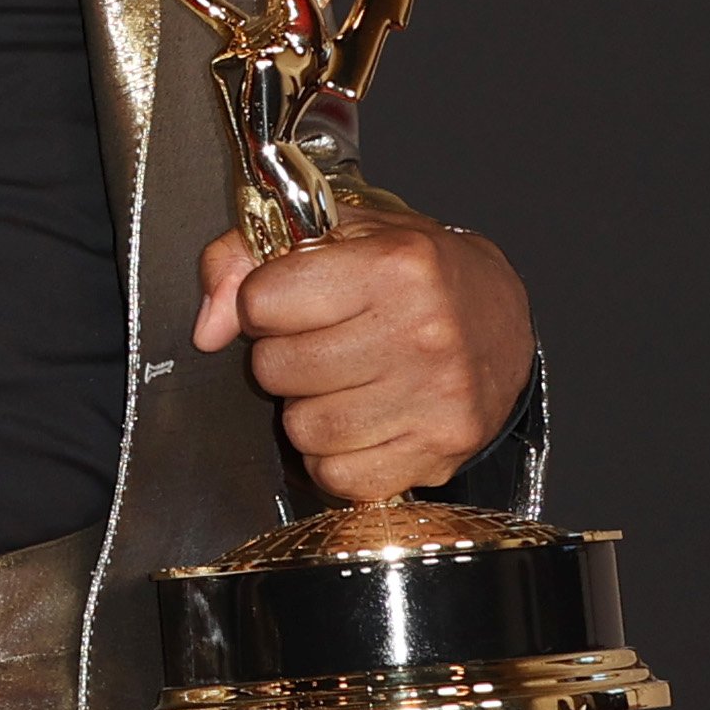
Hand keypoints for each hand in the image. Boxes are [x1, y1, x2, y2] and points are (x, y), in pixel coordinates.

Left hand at [189, 208, 533, 504]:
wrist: (501, 314)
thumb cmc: (414, 271)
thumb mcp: (336, 232)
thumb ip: (245, 258)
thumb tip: (207, 331)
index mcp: (395, 266)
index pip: (262, 302)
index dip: (263, 302)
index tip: (292, 300)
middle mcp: (420, 332)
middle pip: (277, 370)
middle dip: (283, 358)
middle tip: (321, 342)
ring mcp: (435, 398)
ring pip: (303, 430)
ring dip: (308, 410)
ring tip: (343, 380)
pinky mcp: (440, 450)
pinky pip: (339, 477)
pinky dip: (335, 457)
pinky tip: (360, 421)